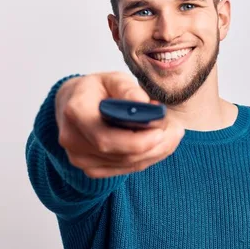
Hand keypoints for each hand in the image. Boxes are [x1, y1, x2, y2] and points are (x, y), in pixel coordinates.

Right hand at [55, 72, 184, 177]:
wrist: (72, 105)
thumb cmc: (96, 90)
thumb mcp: (111, 78)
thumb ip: (127, 89)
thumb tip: (145, 105)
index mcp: (76, 112)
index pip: (106, 138)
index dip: (136, 140)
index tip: (161, 130)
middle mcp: (73, 139)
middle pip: (121, 154)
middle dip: (155, 145)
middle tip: (177, 130)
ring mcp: (80, 158)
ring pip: (127, 164)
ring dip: (156, 151)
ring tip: (173, 134)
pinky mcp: (91, 169)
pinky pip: (125, 169)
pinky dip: (147, 158)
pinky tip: (159, 144)